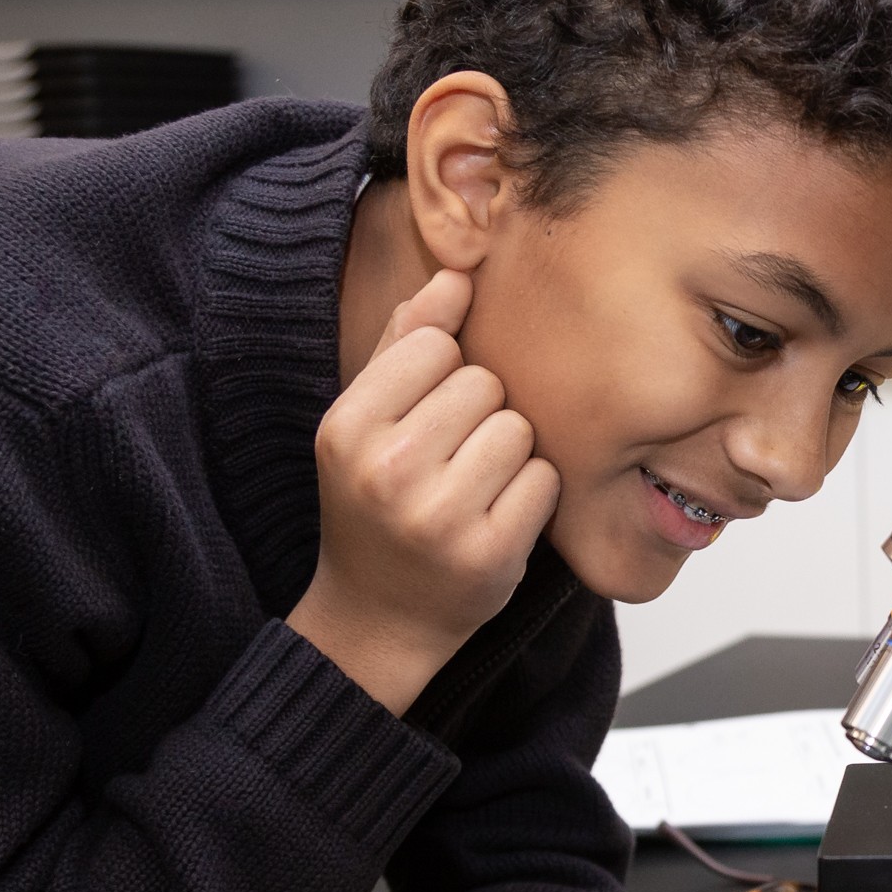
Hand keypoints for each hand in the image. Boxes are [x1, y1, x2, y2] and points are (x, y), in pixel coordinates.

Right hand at [287, 268, 559, 713]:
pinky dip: (532, 496)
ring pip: (519, 429)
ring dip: (510, 454)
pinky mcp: (490, 555)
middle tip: (449, 462)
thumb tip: (460, 274)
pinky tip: (496, 518)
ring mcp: (438, 517)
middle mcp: (386, 471)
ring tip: (472, 488)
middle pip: (484, 384)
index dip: (446, 373)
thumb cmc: (376, 505)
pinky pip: (545, 480)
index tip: (426, 415)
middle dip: (480, 414)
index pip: (435, 344)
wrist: (379, 618)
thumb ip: (407, 342)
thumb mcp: (366, 422)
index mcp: (346, 428)